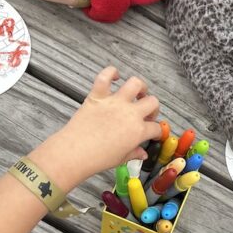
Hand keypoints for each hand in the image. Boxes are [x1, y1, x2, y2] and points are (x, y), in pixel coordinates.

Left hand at [32, 67, 159, 189]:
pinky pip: (105, 76)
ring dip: (140, 87)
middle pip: (152, 102)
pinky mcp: (98, 96)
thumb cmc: (98, 159)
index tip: (154, 133)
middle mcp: (130, 113)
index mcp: (138, 131)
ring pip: (136, 83)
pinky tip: (114, 76)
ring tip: (137, 92)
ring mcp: (115, 102)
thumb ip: (134, 153)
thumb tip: (142, 154)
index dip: (157, 131)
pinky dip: (111, 72)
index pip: (155, 128)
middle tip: (147, 113)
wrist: (75, 153)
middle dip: (153, 108)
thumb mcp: (121, 159)